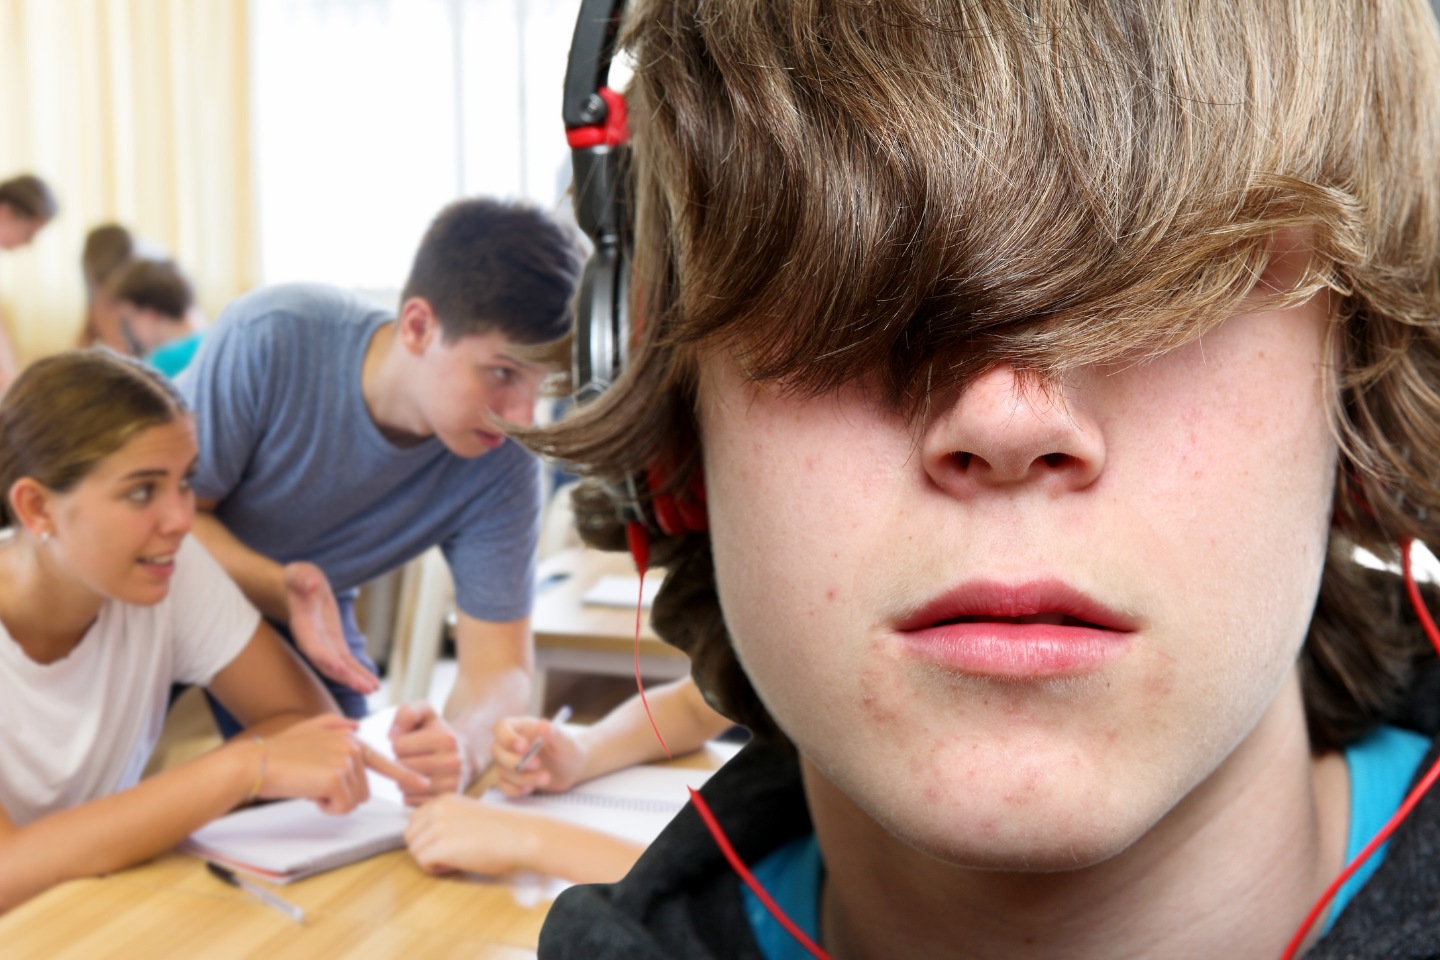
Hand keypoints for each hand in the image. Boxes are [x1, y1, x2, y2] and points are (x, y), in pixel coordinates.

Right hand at [251, 715, 430, 813]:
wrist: (255, 763)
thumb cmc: (279, 753)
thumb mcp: (309, 731)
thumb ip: (334, 726)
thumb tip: (355, 724)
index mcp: (349, 737)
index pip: (384, 759)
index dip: (405, 775)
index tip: (424, 785)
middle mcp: (353, 744)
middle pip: (364, 790)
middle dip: (340, 794)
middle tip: (314, 783)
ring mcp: (346, 760)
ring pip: (355, 801)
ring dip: (332, 801)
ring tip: (310, 784)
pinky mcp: (337, 778)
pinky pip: (343, 808)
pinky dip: (326, 808)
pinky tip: (309, 792)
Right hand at [282, 562, 379, 694]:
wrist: (300, 587)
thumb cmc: (298, 579)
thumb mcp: (299, 573)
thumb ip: (303, 580)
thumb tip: (311, 583)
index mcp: (303, 627)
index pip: (313, 647)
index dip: (325, 658)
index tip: (340, 669)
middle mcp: (312, 642)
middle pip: (328, 664)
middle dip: (345, 677)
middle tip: (364, 688)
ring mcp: (324, 646)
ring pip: (340, 668)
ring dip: (356, 680)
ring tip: (373, 689)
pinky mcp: (335, 645)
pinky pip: (348, 663)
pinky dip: (360, 673)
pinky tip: (373, 684)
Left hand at [390, 702, 468, 801]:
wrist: (463, 755)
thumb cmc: (437, 733)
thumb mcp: (425, 713)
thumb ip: (407, 713)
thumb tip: (392, 736)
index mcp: (446, 739)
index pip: (399, 745)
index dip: (400, 743)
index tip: (412, 742)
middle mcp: (452, 763)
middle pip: (401, 766)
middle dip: (401, 760)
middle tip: (414, 756)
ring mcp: (450, 785)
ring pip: (403, 786)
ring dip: (404, 778)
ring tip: (419, 768)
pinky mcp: (443, 801)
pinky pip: (409, 800)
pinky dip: (410, 793)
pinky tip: (422, 782)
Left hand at [405, 794, 539, 875]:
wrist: (518, 836)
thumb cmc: (501, 829)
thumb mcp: (468, 813)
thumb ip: (446, 818)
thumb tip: (429, 836)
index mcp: (443, 800)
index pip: (415, 821)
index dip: (427, 837)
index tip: (447, 843)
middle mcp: (436, 809)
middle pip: (411, 836)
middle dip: (425, 848)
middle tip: (450, 853)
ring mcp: (436, 827)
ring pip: (415, 851)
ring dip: (431, 860)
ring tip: (455, 859)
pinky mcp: (439, 846)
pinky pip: (422, 863)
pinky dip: (435, 869)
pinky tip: (455, 865)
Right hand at [491, 715, 584, 796]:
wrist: (571, 769)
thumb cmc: (568, 750)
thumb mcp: (566, 742)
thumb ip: (555, 734)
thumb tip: (543, 724)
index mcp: (522, 727)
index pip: (501, 727)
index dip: (507, 737)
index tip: (524, 747)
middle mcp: (511, 744)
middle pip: (497, 751)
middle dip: (515, 761)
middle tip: (538, 764)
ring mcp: (508, 761)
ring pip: (502, 770)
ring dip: (523, 777)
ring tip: (546, 777)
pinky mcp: (511, 778)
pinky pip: (503, 785)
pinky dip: (515, 789)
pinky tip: (531, 788)